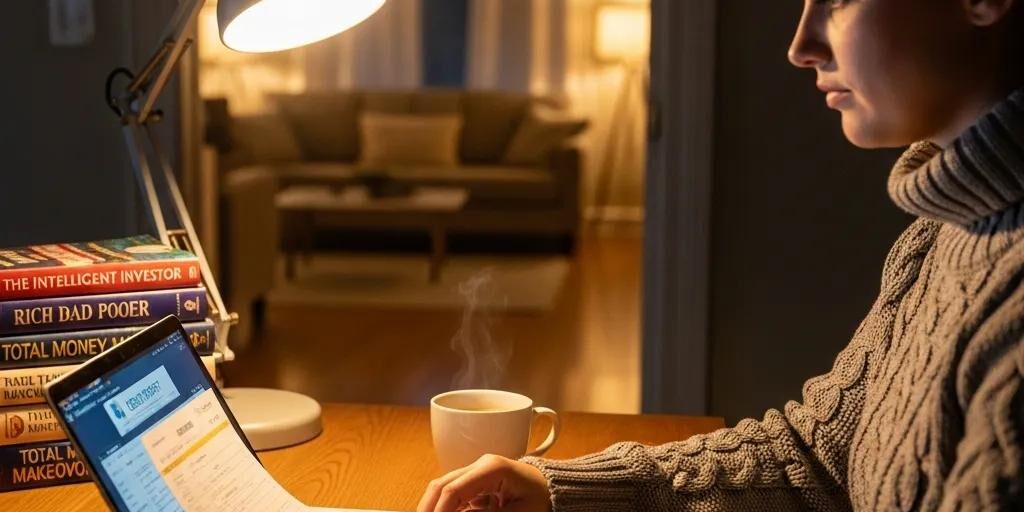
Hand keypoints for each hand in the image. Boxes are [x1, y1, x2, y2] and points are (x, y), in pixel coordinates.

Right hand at [417, 454, 552, 511]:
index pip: (453, 489)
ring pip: (443, 488)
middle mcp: (480, 465)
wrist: (553, 488)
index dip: (439, 511)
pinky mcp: (476, 482)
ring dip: (434, 507)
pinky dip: (447, 508)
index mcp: (492, 468)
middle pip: (441, 484)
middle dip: (428, 508)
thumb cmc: (542, 498)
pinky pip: (454, 494)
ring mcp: (476, 471)